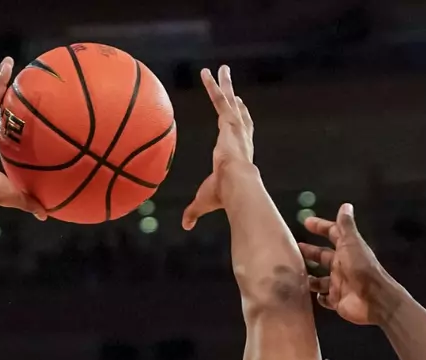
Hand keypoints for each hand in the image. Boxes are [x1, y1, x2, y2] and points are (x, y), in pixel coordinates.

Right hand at [0, 57, 46, 218]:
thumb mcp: (15, 195)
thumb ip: (30, 201)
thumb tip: (47, 213)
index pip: (0, 130)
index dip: (8, 120)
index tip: (17, 112)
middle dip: (3, 94)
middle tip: (15, 83)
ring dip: (1, 80)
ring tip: (11, 64)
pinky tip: (9, 66)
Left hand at [181, 66, 255, 229]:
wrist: (236, 187)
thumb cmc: (224, 196)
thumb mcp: (204, 202)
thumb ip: (193, 211)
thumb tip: (185, 226)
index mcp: (238, 154)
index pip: (240, 134)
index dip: (240, 122)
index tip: (239, 110)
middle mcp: (240, 138)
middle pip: (238, 114)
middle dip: (235, 99)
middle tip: (233, 88)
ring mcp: (235, 128)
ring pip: (229, 101)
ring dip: (224, 84)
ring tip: (222, 69)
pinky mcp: (229, 123)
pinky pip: (219, 99)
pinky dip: (213, 85)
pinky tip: (207, 72)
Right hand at [299, 203, 392, 324]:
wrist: (372, 299)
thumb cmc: (361, 268)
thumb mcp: (352, 243)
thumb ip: (346, 226)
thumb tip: (346, 205)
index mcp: (347, 250)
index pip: (333, 234)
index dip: (321, 227)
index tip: (306, 222)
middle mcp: (343, 265)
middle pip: (323, 256)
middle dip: (309, 252)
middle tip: (293, 248)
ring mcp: (339, 284)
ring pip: (320, 278)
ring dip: (309, 275)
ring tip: (293, 272)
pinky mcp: (337, 300)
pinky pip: (324, 298)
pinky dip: (318, 296)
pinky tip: (308, 293)